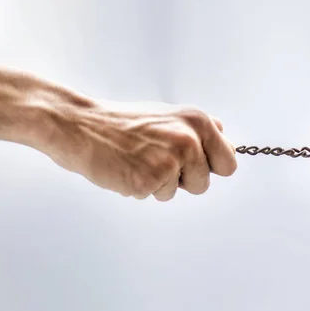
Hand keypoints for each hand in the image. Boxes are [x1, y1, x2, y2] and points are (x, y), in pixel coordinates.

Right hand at [40, 101, 236, 200]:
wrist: (81, 126)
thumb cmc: (123, 123)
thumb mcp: (169, 115)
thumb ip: (200, 129)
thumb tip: (226, 141)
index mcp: (198, 122)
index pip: (228, 161)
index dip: (211, 167)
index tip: (194, 164)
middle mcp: (189, 140)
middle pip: (205, 183)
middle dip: (184, 179)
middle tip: (157, 159)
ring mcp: (170, 161)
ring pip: (178, 191)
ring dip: (160, 183)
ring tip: (139, 160)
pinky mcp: (149, 180)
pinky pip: (155, 195)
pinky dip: (141, 188)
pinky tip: (127, 168)